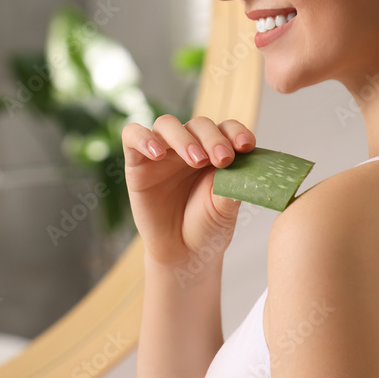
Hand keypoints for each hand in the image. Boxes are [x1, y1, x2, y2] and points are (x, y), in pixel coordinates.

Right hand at [122, 114, 255, 269]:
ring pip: (167, 124)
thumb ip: (233, 182)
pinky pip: (132, 135)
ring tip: (196, 160)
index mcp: (216, 151)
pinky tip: (157, 154)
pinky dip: (143, 138)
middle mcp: (189, 146)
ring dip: (183, 138)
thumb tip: (246, 164)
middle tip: (222, 160)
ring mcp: (162, 152)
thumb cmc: (208, 227)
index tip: (245, 146)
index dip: (236, 132)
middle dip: (213, 139)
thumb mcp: (226, 206)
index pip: (226, 128)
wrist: (183, 253)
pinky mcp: (137, 162)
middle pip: (199, 124)